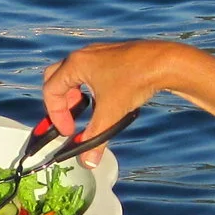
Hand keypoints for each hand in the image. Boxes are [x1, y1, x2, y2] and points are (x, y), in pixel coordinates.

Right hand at [42, 42, 189, 162]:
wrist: (164, 62)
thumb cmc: (135, 80)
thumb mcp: (111, 113)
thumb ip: (96, 138)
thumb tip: (88, 161)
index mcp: (75, 64)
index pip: (51, 91)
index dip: (56, 115)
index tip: (68, 131)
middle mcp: (83, 55)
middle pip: (56, 78)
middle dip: (60, 102)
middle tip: (70, 119)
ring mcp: (98, 53)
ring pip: (74, 74)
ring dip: (74, 94)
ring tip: (87, 111)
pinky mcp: (111, 55)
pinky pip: (90, 71)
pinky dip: (89, 87)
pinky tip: (105, 100)